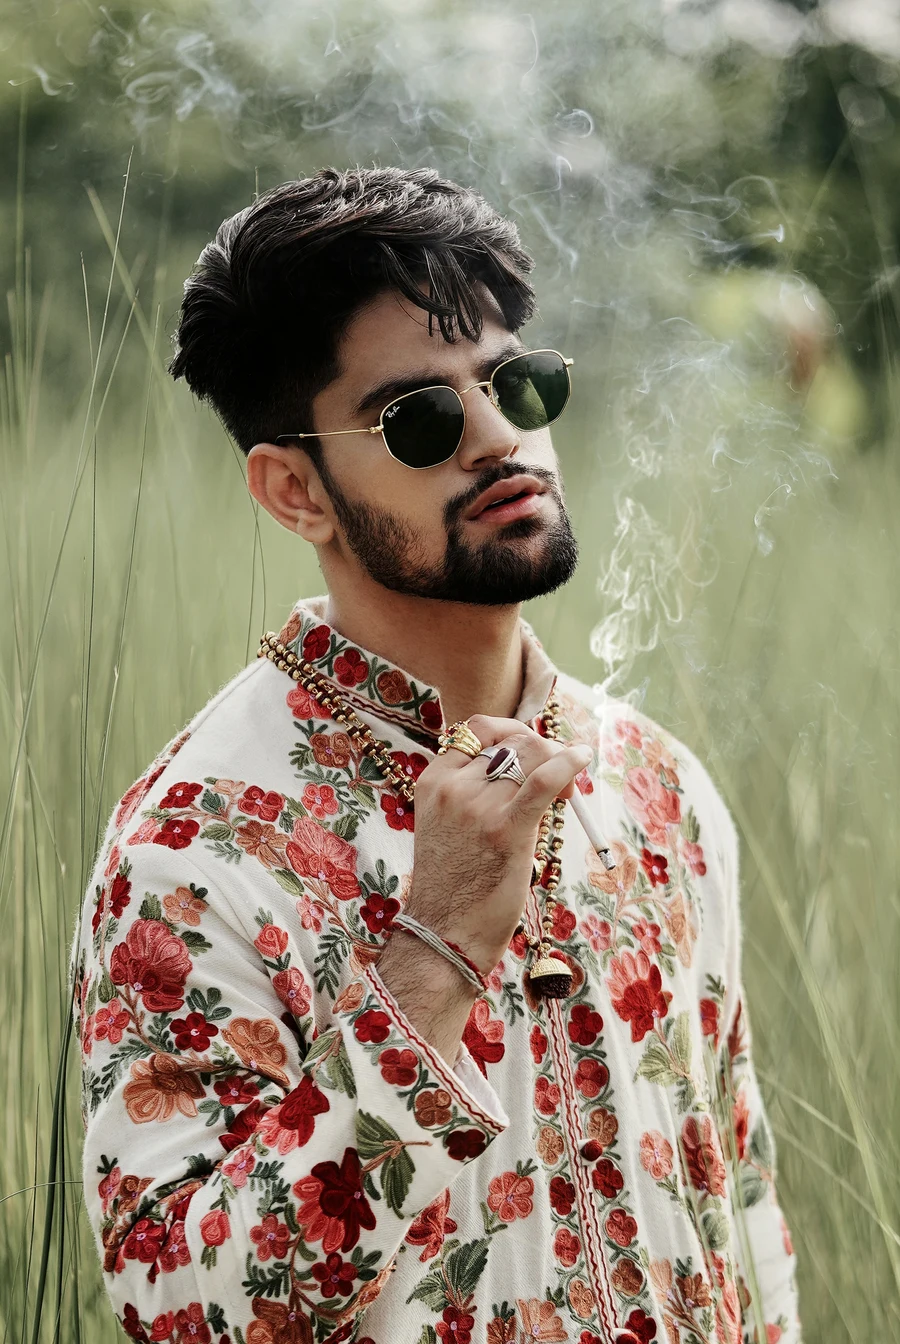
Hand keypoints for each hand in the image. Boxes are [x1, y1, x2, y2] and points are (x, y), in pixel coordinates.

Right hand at [404, 715, 591, 973]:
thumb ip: (474, 793)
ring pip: (533, 754)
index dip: (513, 733)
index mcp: (434, 781)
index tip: (531, 755)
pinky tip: (582, 759)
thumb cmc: (454, 886)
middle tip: (559, 783)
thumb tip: (528, 766)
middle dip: (543, 750)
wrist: (443, 934)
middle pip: (513, 740)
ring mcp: (477, 806)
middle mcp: (453, 786)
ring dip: (559, 761)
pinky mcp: (506, 829)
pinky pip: (544, 778)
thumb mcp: (449, 825)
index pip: (477, 730)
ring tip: (567, 791)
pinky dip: (569, 762)